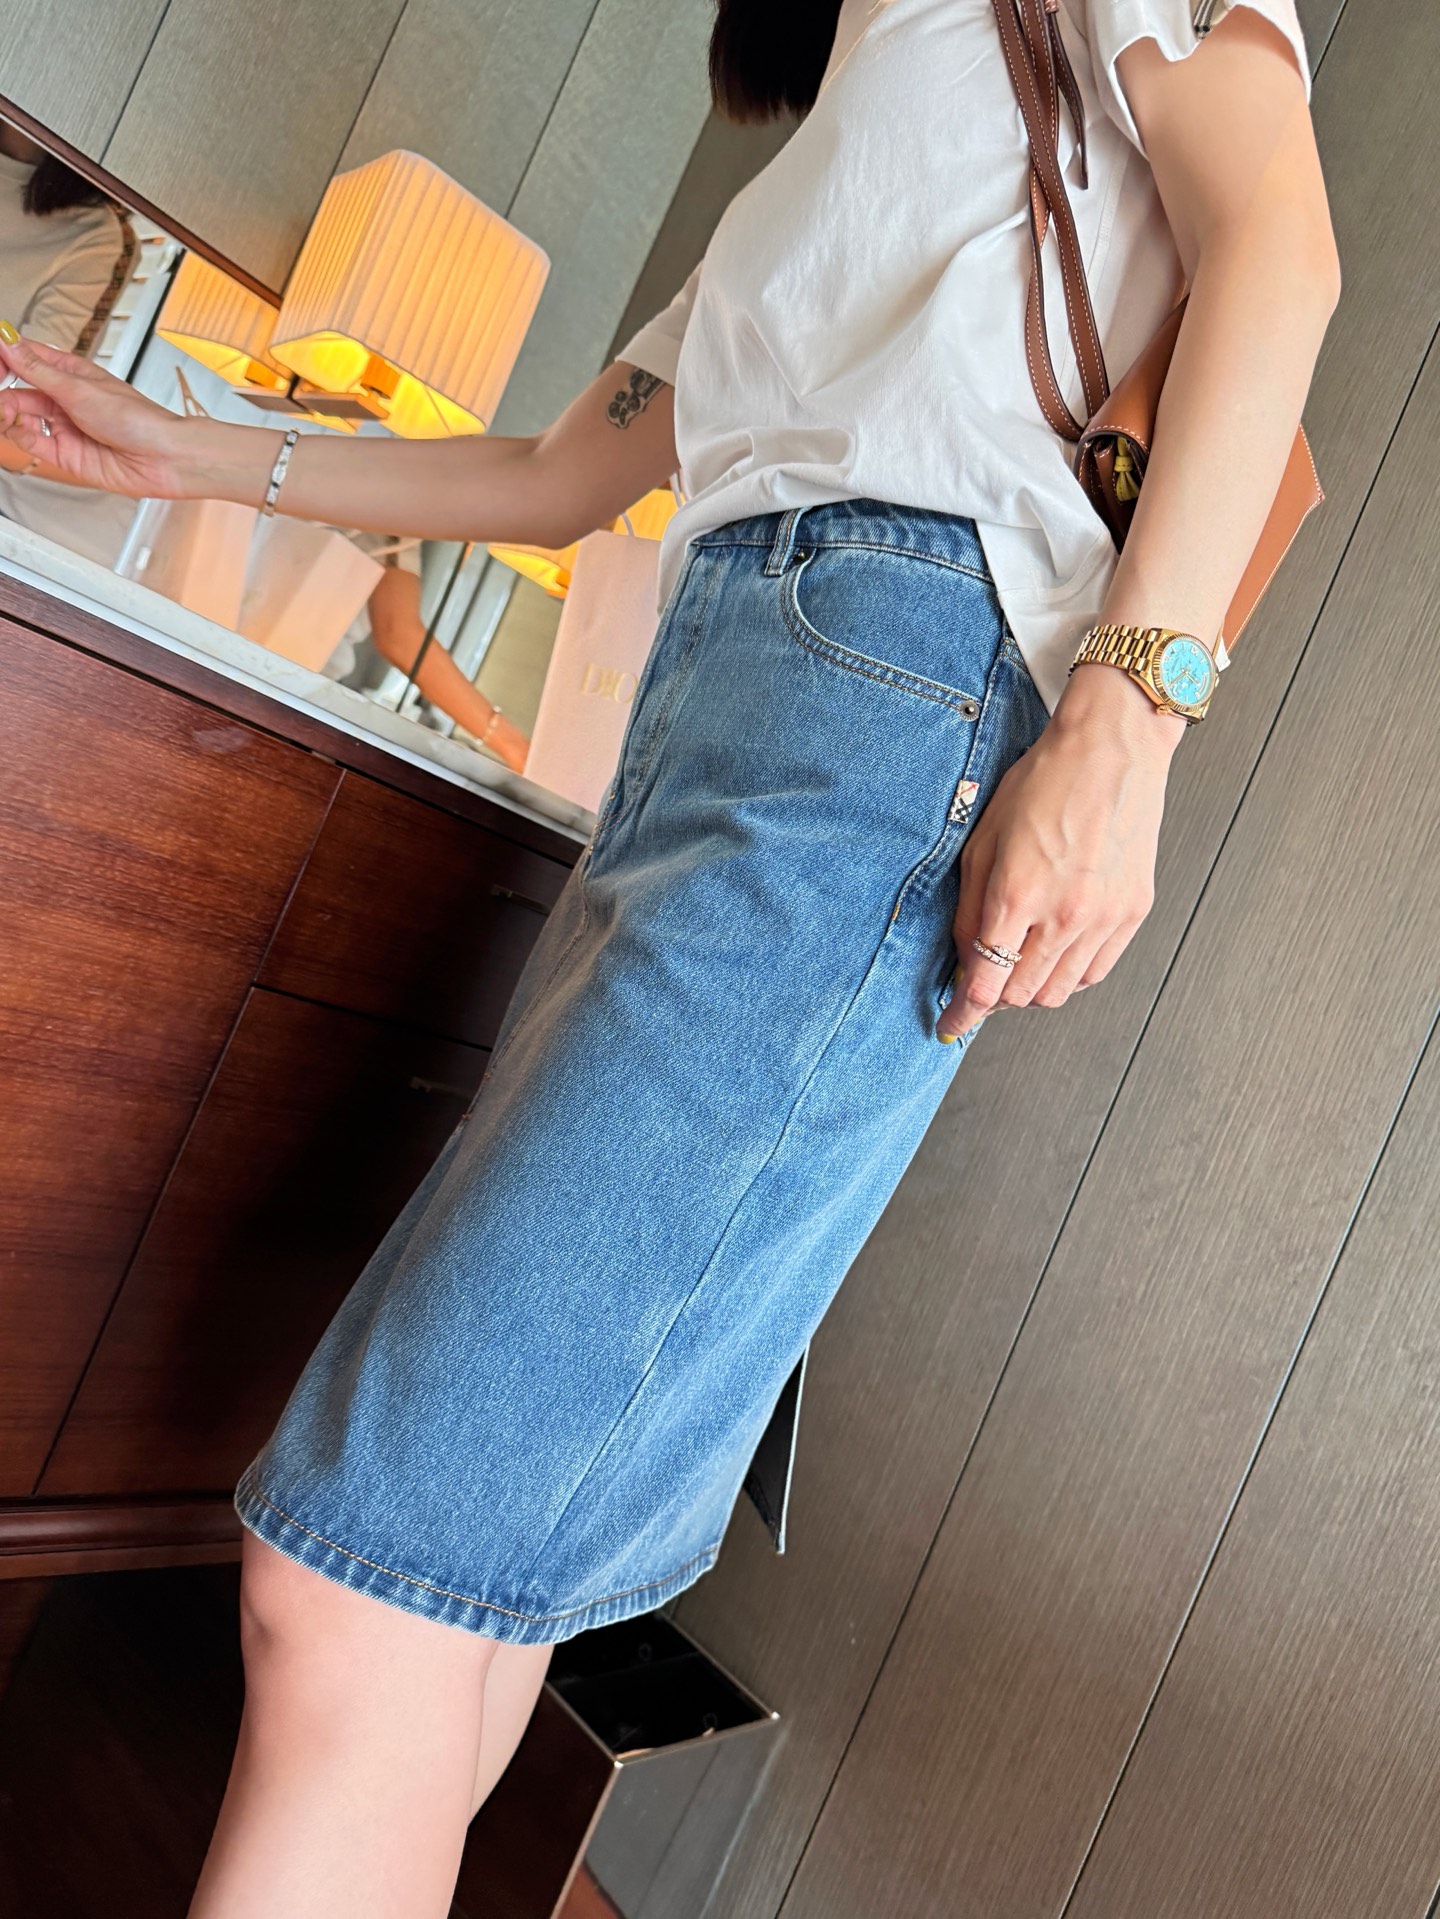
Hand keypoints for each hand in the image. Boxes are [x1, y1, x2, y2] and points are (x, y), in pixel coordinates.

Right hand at [0, 334, 192, 497]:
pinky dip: (19, 435)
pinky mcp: (66, 455)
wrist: (164, 459)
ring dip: (8, 412)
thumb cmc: (138, 420)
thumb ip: (37, 369)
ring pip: (22, 416)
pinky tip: (16, 427)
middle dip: (2, 388)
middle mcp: (67, 399)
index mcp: (73, 373)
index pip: (28, 358)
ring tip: (4, 411)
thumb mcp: (79, 387)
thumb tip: (7, 342)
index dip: (6, 356)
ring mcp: (66, 427)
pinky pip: (33, 443)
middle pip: (20, 389)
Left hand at [937, 664, 1181, 1041]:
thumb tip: (963, 962)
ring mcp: (1103, 918)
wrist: (1111, 750)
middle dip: (993, 996)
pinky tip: (1054, 949)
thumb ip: (970, 910)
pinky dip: (1069, 974)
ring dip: (1030, 987)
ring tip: (1019, 957)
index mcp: (1017, 894)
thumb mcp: (982, 842)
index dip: (962, 1014)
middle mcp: (1064, 915)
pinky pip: (1095, 972)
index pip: (986, 984)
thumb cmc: (1044, 782)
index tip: (950, 1025)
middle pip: (1020, 996)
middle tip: (981, 977)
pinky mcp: (1132, 913)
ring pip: (1058, 992)